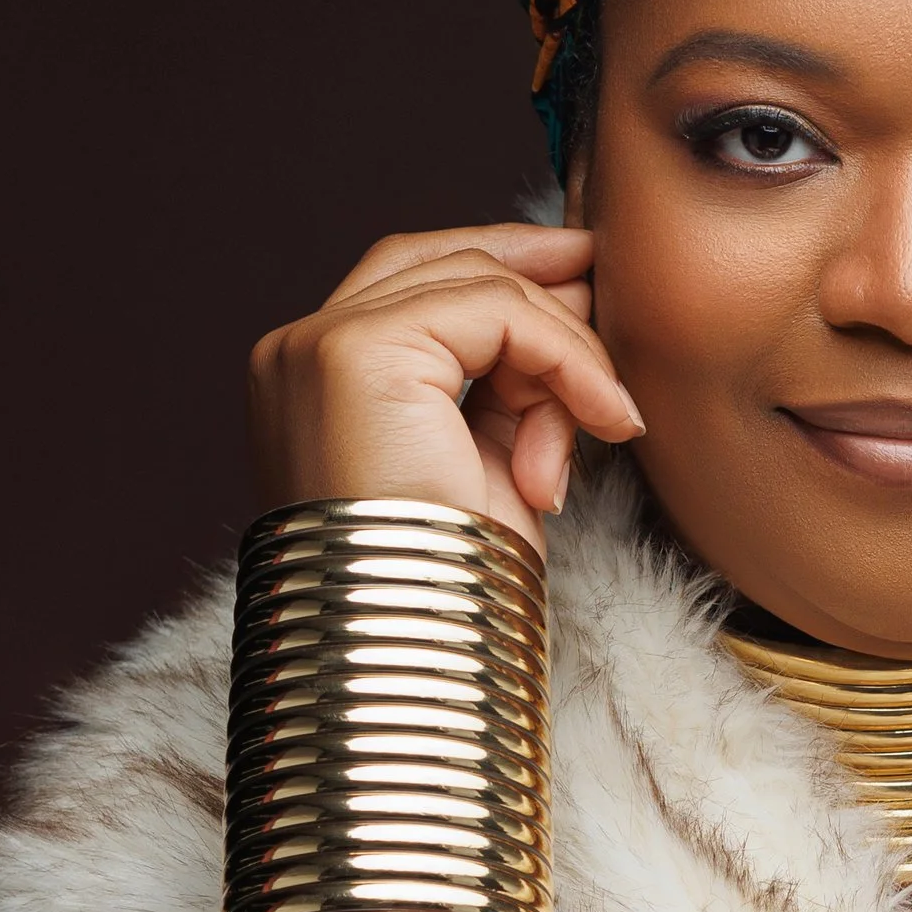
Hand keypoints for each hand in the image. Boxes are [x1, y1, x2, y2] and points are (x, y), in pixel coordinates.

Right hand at [248, 222, 644, 546]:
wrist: (421, 647)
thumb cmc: (456, 579)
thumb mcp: (492, 458)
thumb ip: (511, 381)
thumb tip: (579, 296)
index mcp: (317, 381)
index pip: (411, 280)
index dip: (501, 265)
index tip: (583, 269)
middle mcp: (300, 352)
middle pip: (440, 263)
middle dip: (540, 278)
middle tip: (612, 291)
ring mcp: (319, 346)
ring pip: (479, 286)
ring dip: (566, 349)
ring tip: (608, 420)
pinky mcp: (358, 353)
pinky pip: (497, 313)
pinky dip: (568, 358)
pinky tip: (605, 416)